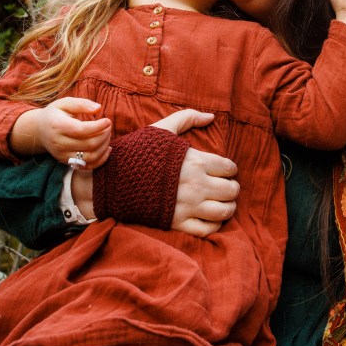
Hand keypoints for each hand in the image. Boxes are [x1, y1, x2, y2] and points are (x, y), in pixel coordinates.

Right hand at [12, 97, 111, 167]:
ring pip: (91, 157)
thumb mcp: (65, 103)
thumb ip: (82, 104)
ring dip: (104, 146)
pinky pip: (88, 166)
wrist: (39, 130)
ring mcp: (63, 155)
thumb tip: (98, 108)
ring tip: (107, 135)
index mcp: (58, 126)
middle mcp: (59, 143)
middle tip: (108, 127)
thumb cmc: (56, 114)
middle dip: (104, 135)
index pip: (82, 130)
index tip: (107, 120)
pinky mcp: (67, 162)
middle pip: (89, 144)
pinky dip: (102, 159)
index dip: (98, 126)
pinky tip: (107, 148)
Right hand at [149, 108, 239, 237]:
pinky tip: (211, 217)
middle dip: (232, 188)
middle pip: (231, 190)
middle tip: (225, 187)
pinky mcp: (177, 222)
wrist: (114, 179)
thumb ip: (188, 118)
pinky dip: (214, 225)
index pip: (229, 168)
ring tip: (222, 202)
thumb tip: (211, 116)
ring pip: (224, 212)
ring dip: (228, 207)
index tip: (224, 170)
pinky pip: (207, 229)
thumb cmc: (139, 152)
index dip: (230, 169)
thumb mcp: (163, 129)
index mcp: (196, 162)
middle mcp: (196, 185)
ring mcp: (188, 206)